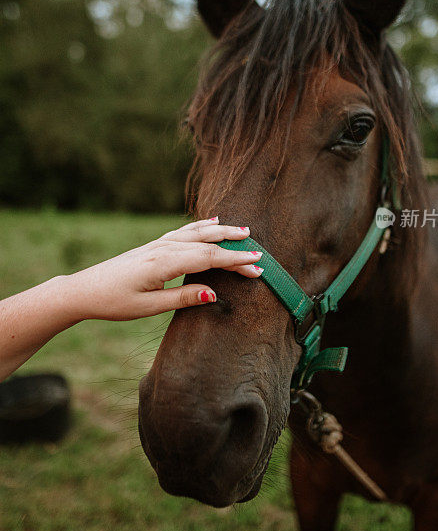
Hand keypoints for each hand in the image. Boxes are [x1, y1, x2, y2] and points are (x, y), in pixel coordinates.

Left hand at [67, 217, 261, 319]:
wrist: (84, 289)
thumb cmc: (114, 302)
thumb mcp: (148, 307)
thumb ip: (182, 299)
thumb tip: (214, 294)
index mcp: (164, 263)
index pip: (208, 259)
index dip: (235, 261)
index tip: (258, 266)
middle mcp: (163, 248)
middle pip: (207, 243)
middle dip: (235, 247)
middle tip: (260, 253)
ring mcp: (158, 244)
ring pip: (197, 232)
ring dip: (222, 232)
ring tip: (245, 231)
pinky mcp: (154, 245)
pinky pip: (184, 231)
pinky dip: (202, 226)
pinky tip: (212, 223)